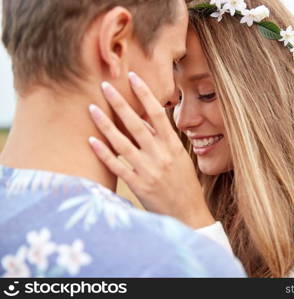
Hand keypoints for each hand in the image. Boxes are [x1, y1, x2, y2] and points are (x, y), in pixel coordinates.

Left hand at [88, 72, 214, 228]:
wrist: (188, 213)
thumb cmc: (185, 185)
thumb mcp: (181, 159)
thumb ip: (164, 140)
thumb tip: (146, 120)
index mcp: (174, 146)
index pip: (158, 114)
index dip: (145, 94)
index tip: (133, 77)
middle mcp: (161, 155)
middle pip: (137, 123)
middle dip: (120, 103)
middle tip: (105, 85)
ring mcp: (148, 170)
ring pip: (123, 143)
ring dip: (105, 124)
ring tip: (91, 108)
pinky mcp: (138, 185)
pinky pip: (117, 166)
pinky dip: (104, 153)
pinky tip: (91, 140)